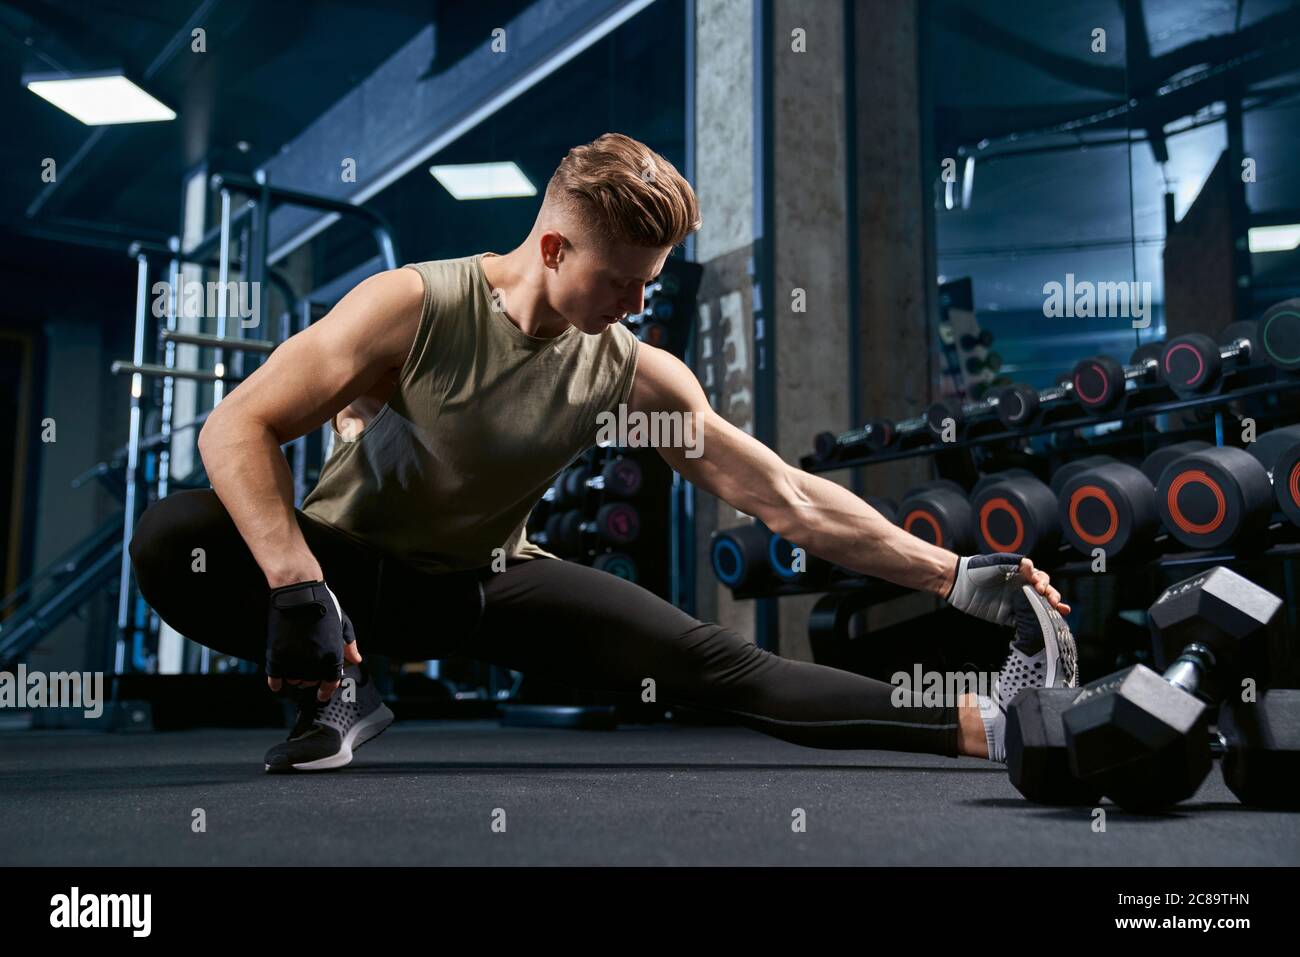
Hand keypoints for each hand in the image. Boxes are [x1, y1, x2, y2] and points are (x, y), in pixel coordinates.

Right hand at [265, 580, 362, 700]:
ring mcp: (295, 662)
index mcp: (333, 657)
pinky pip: (275, 679)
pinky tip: (276, 682)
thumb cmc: (323, 606)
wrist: (299, 593)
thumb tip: (356, 659)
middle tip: (308, 663)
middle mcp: (315, 664)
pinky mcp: (277, 657)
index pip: (330, 683)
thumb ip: (349, 645)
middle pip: (311, 682)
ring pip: (294, 680)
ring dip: (295, 675)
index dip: (326, 691)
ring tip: (295, 661)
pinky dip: (275, 682)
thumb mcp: (343, 624)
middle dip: (311, 677)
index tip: (321, 695)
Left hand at [945, 553, 1070, 625]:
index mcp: (1019, 575)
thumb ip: (1015, 564)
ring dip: (1050, 611)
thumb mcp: (997, 562)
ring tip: (1062, 612)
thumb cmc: (976, 568)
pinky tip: (1045, 625)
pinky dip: (1035, 623)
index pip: (1040, 579)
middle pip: (1043, 594)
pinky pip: (1024, 621)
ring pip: (1037, 608)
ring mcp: (1014, 603)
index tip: (1040, 586)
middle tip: (1055, 601)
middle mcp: (1019, 589)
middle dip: (1053, 596)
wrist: (957, 582)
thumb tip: (1032, 569)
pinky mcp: (1006, 616)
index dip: (1044, 583)